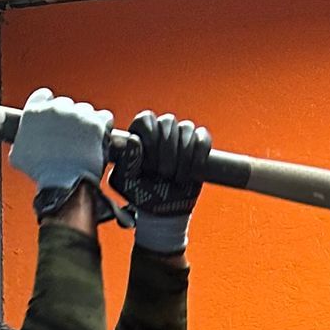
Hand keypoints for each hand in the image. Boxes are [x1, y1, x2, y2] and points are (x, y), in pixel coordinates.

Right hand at [9, 89, 114, 212]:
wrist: (64, 183)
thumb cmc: (42, 172)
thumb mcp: (18, 156)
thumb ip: (20, 140)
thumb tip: (22, 142)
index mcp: (35, 111)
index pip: (43, 96)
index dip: (48, 105)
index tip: (52, 116)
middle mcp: (57, 108)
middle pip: (65, 103)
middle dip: (67, 117)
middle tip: (68, 135)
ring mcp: (78, 114)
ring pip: (84, 109)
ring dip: (85, 121)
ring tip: (83, 140)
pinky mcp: (97, 123)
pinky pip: (104, 116)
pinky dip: (103, 124)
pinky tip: (98, 136)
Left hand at [110, 110, 211, 253]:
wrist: (162, 211)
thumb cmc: (140, 193)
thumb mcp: (126, 181)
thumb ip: (127, 160)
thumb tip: (134, 140)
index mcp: (140, 132)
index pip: (146, 118)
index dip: (150, 138)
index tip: (149, 162)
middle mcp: (161, 129)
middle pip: (168, 121)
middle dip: (167, 150)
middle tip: (163, 174)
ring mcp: (181, 135)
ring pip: (187, 128)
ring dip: (183, 156)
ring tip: (177, 178)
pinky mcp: (199, 145)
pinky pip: (203, 138)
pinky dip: (199, 155)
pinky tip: (193, 172)